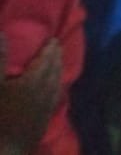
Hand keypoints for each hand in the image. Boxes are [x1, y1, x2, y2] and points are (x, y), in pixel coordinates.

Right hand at [0, 35, 61, 154]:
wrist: (5, 151)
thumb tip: (2, 34)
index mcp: (34, 81)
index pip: (46, 60)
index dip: (49, 50)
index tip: (53, 40)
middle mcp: (45, 92)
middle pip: (54, 71)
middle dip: (56, 58)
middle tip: (58, 48)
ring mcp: (46, 108)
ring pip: (56, 84)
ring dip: (58, 71)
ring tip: (58, 65)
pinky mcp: (43, 122)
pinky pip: (54, 99)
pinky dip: (56, 88)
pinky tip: (53, 91)